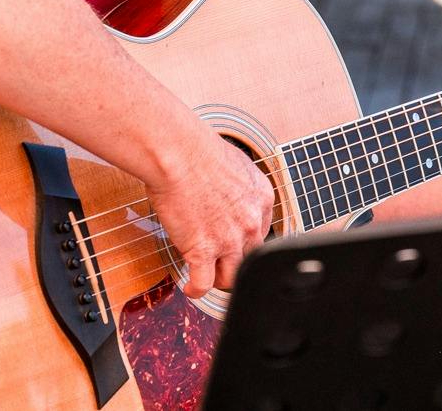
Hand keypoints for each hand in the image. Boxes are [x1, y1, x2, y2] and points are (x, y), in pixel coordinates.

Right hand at [146, 120, 276, 298]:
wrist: (179, 153)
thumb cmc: (197, 151)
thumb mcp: (236, 166)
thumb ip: (239, 190)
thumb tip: (230, 199)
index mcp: (262, 199)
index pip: (262, 234)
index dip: (244, 241)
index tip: (233, 244)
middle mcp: (250, 222)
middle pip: (249, 257)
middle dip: (234, 261)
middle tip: (219, 261)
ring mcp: (228, 239)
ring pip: (231, 277)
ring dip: (218, 279)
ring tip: (205, 275)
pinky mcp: (202, 250)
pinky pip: (203, 284)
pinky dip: (196, 290)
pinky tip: (190, 286)